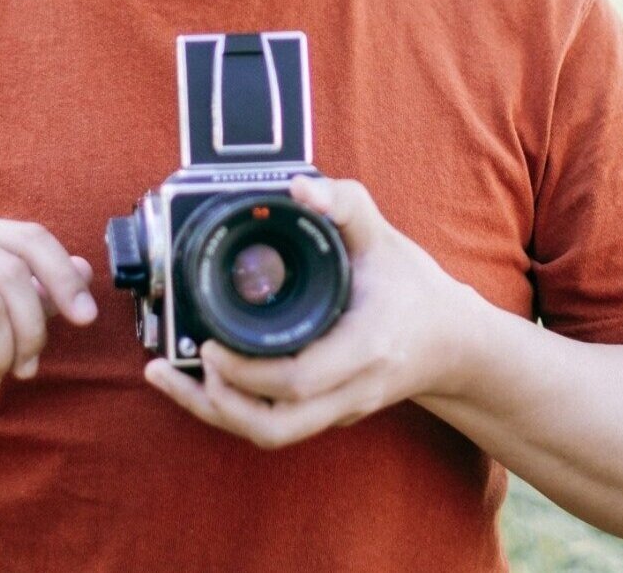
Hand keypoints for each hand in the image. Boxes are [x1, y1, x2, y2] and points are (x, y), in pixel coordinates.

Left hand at [143, 175, 474, 448]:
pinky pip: (277, 426)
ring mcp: (340, 410)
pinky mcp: (329, 415)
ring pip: (271, 435)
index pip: (298, 380)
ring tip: (170, 379)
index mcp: (364, 347)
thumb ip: (343, 203)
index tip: (209, 344)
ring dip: (216, 412)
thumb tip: (299, 186)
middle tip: (178, 364)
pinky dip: (235, 409)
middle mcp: (351, 390)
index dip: (246, 371)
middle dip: (216, 402)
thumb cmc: (412, 287)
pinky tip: (202, 383)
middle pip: (275, 427)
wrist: (451, 342)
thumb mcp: (382, 235)